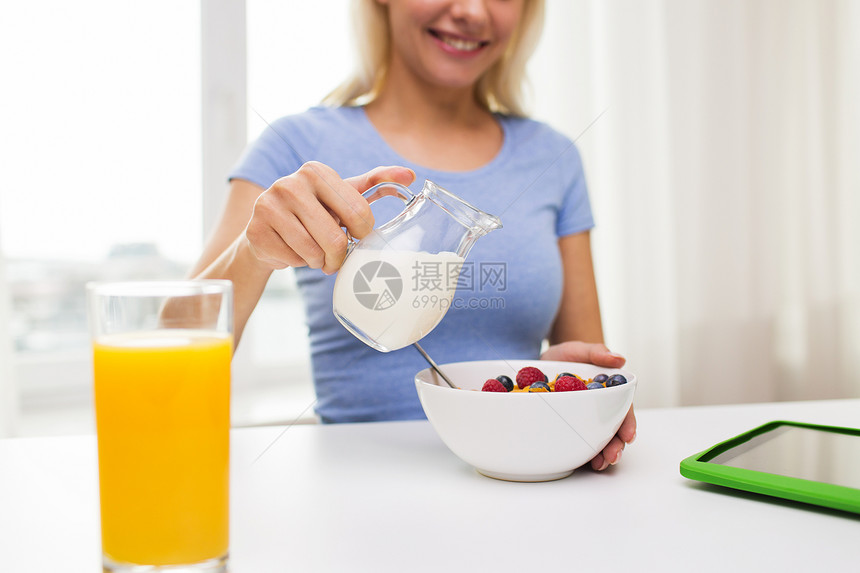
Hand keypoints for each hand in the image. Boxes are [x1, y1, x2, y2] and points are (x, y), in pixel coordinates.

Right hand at [243, 162, 415, 273]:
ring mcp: (268, 206)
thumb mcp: (342, 195)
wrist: (267, 229)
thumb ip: (377, 183)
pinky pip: (292, 260)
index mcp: (316, 171)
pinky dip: (297, 263)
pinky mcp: (255, 231)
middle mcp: (290, 183)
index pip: (358, 212)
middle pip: (335, 237)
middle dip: (339, 256)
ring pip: (313, 252)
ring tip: (313, 253)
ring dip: (318, 261)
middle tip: (335, 256)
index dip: (362, 234)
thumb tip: (410, 174)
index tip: (356, 235)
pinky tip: (291, 251)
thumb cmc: (313, 212)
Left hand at [540, 341, 636, 470]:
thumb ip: (598, 353)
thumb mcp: (581, 350)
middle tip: (613, 456)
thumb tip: (620, 359)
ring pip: (598, 439)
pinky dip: (582, 453)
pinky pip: (578, 441)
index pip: (623, 409)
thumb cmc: (568, 355)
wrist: (544, 362)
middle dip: (616, 445)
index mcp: (610, 392)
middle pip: (614, 429)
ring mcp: (585, 419)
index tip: (628, 435)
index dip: (628, 423)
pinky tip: (583, 462)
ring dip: (603, 454)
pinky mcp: (570, 425)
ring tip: (600, 464)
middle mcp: (601, 409)